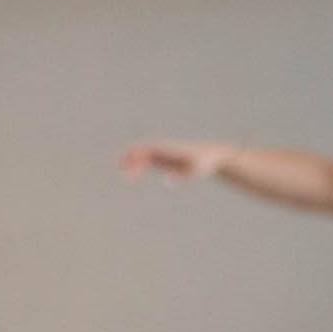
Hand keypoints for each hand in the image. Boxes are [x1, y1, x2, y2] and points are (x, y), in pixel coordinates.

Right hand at [120, 140, 236, 184]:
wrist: (213, 155)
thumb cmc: (205, 163)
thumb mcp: (195, 171)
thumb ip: (182, 177)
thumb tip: (167, 183)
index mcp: (169, 149)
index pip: (148, 150)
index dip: (137, 156)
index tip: (130, 166)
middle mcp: (164, 149)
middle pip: (143, 150)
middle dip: (131, 156)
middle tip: (118, 165)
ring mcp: (165, 153)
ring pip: (144, 155)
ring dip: (133, 161)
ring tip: (120, 168)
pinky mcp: (167, 159)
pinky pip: (149, 160)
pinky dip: (140, 164)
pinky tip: (133, 174)